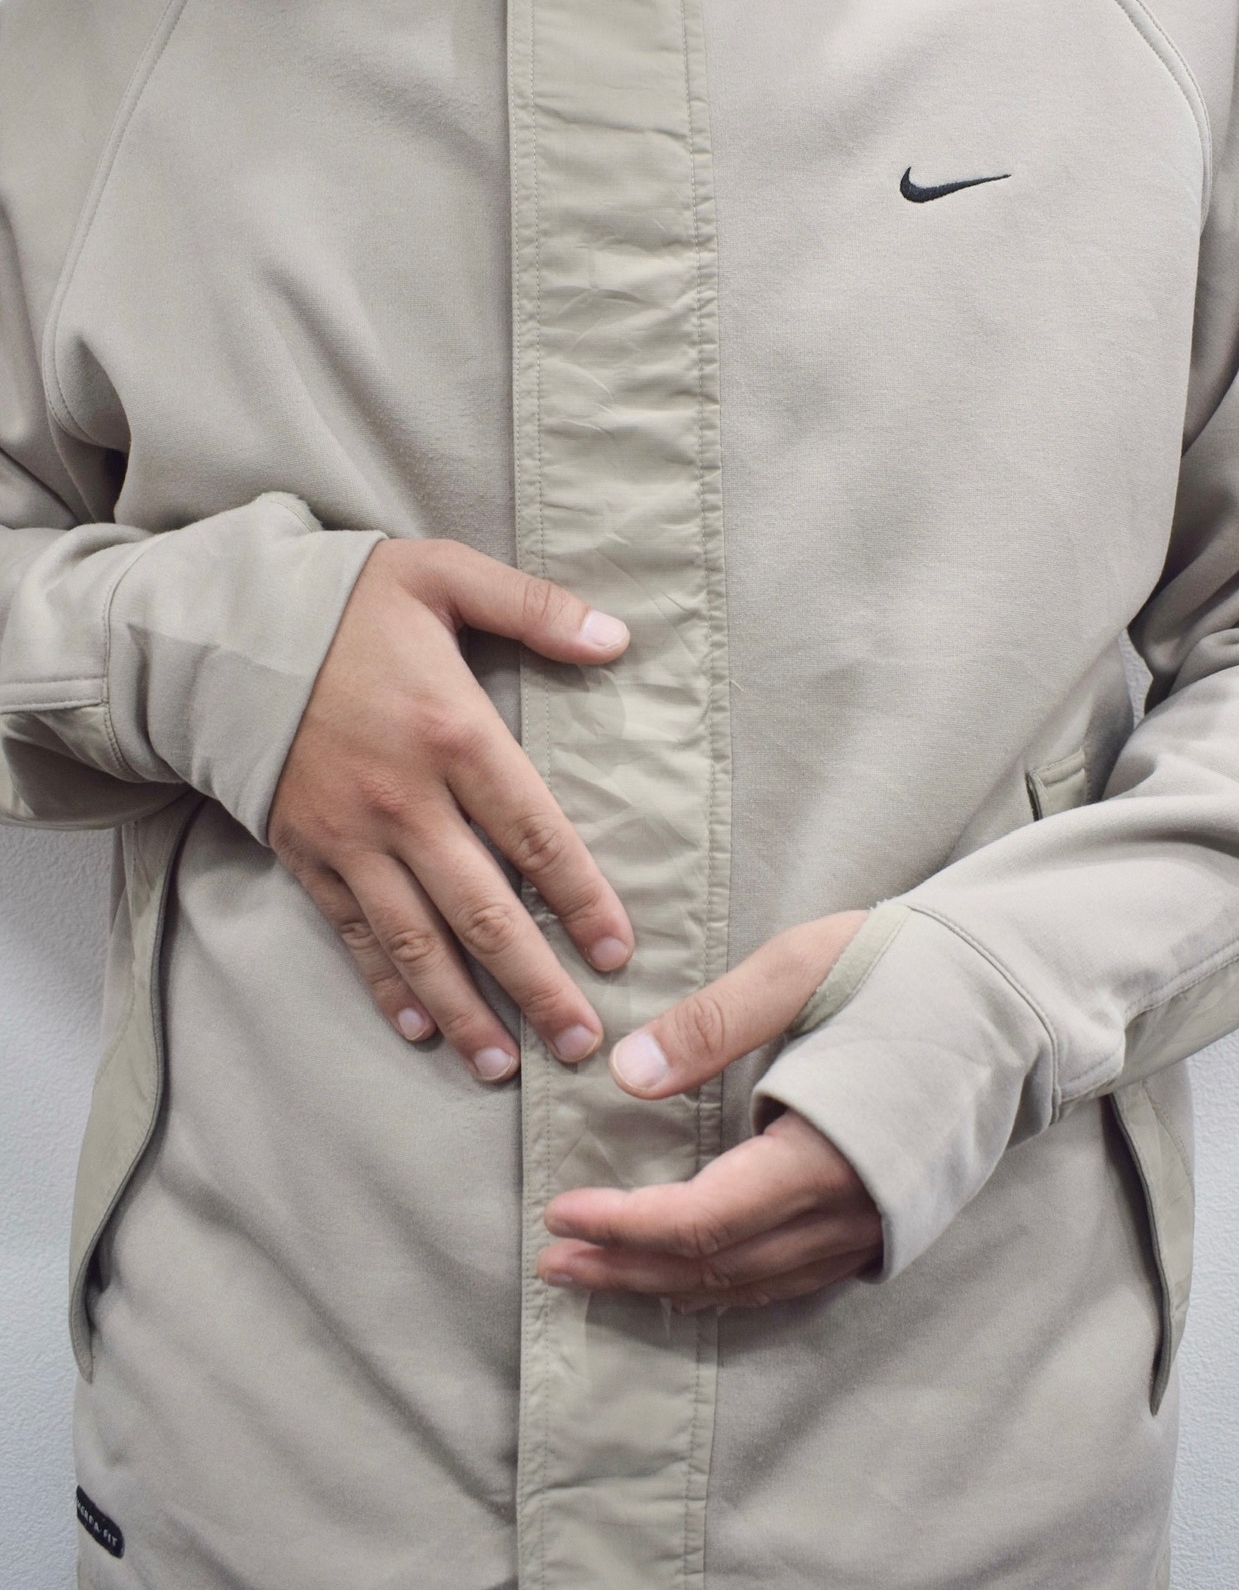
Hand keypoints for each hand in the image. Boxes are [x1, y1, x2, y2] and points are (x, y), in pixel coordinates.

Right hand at [267, 538, 634, 1081]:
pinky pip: (353, 933)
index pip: (536, 836)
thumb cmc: (343, 601)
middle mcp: (405, 801)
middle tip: (582, 1041)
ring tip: (505, 1065)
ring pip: (418, 941)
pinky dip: (385, 985)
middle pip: (484, 911)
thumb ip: (534, 606)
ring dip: (465, 1008)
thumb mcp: (443, 575)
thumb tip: (618, 638)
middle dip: (537, 985)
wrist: (218, 628)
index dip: (581, 901)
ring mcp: (351, 836)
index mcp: (453, 733)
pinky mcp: (306, 854)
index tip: (618, 954)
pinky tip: (418, 1030)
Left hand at [537, 911, 883, 1309]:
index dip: (625, 1227)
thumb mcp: (805, 968)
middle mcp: (850, 1209)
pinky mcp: (886, 1223)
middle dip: (627, 1267)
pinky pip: (793, 1279)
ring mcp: (873, 1225)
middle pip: (718, 1265)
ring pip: (754, 1283)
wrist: (1016, 993)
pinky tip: (688, 1275)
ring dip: (668, 1284)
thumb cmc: (911, 967)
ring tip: (597, 1274)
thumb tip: (627, 1072)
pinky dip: (729, 1284)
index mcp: (825, 1151)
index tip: (561, 1214)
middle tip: (552, 1261)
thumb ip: (716, 1023)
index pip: (705, 1220)